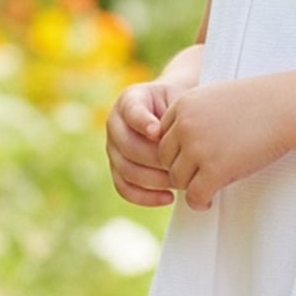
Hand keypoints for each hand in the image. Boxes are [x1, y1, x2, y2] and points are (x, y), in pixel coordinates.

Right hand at [106, 79, 192, 207]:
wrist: (174, 112)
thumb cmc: (181, 104)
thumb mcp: (180, 98)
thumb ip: (176, 113)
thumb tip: (166, 137)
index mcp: (130, 101)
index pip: (132, 112)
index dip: (143, 123)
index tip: (158, 131)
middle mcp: (115, 124)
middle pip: (129, 146)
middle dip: (157, 159)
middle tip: (182, 165)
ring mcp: (113, 148)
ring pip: (127, 170)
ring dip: (155, 180)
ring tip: (180, 182)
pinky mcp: (117, 168)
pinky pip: (124, 188)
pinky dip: (146, 197)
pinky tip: (169, 197)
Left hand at [157, 76, 291, 209]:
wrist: (286, 107)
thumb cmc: (261, 102)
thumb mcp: (219, 97)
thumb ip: (198, 114)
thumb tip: (188, 140)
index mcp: (184, 104)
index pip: (163, 136)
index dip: (177, 151)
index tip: (192, 159)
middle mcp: (185, 125)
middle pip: (165, 159)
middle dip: (181, 170)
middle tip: (198, 177)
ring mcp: (198, 148)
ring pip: (177, 179)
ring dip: (190, 187)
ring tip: (205, 189)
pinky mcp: (214, 169)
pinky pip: (194, 195)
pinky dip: (199, 202)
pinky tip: (209, 201)